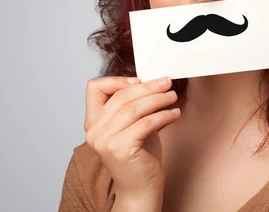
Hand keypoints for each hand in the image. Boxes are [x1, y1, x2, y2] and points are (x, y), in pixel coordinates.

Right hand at [84, 75, 179, 195]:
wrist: (140, 189)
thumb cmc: (139, 156)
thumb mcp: (132, 125)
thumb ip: (132, 106)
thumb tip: (151, 82)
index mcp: (93, 122)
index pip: (94, 88)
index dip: (117, 80)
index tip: (139, 80)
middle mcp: (94, 130)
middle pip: (121, 96)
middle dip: (148, 87)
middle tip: (166, 82)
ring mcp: (105, 140)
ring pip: (134, 108)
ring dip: (158, 99)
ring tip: (173, 96)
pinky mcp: (120, 148)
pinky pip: (146, 123)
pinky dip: (163, 115)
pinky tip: (175, 113)